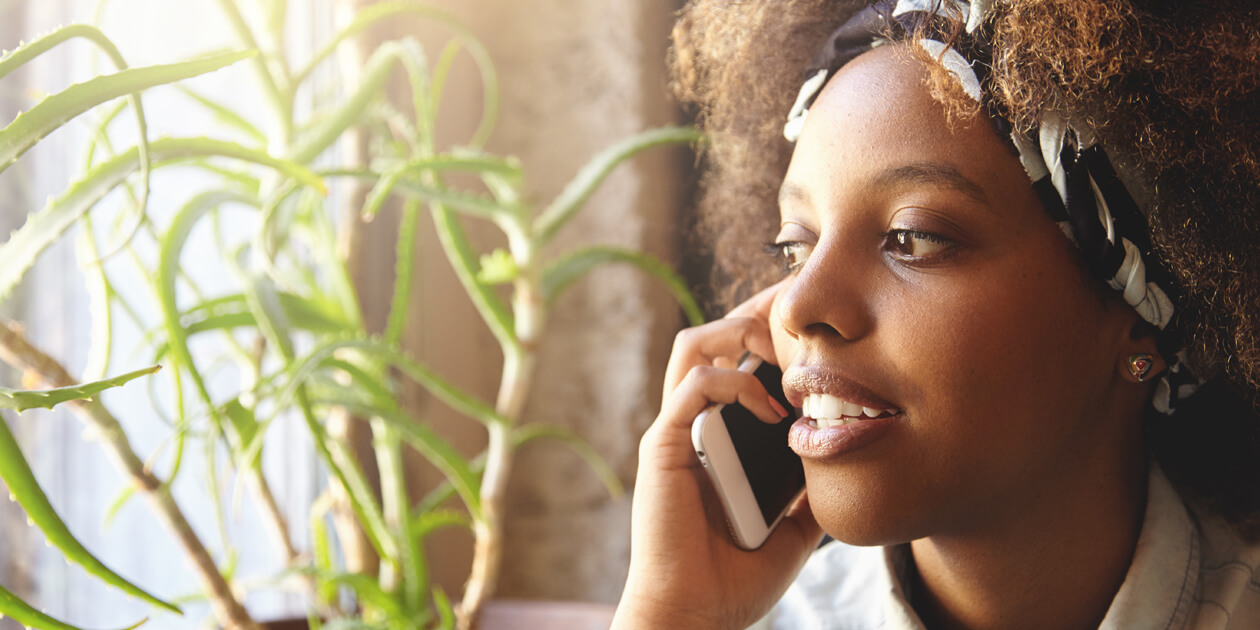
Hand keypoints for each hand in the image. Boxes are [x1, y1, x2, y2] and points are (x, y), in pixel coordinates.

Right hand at [613, 281, 823, 629]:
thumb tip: (847, 466)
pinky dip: (733, 383)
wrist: (696, 614)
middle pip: (713, 335)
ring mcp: (676, 431)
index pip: (735, 360)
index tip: (814, 333)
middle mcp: (692, 425)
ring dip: (738, 333)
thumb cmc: (734, 579)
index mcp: (717, 437)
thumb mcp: (793, 529)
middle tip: (803, 325)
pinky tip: (771, 409)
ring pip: (693, 345)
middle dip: (758, 316)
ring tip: (780, 352)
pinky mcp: (664, 446)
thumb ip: (810, 494)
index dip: (769, 334)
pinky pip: (693, 388)